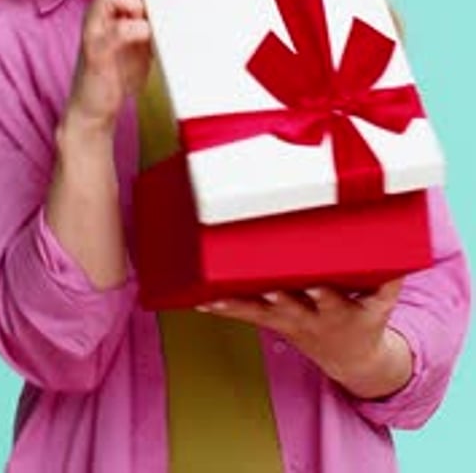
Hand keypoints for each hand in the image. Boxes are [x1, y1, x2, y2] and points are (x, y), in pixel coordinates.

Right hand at [66, 0, 193, 130]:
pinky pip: (112, 31)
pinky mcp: (95, 51)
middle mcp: (102, 7)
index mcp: (115, 0)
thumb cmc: (121, 68)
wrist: (96, 105)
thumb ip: (158, 15)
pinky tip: (150, 32)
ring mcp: (95, 27)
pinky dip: (134, 27)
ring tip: (164, 5)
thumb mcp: (146, 35)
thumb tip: (193, 1)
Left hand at [197, 281, 412, 398]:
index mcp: (338, 310)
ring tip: (210, 294)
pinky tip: (200, 300)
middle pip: (287, 304)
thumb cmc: (364, 316)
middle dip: (274, 293)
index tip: (315, 283)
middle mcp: (309, 317)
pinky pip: (244, 315)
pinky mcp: (271, 322)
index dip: (321, 292)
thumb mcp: (383, 298)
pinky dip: (222, 308)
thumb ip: (389, 274)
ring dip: (234, 303)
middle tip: (257, 280)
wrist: (353, 359)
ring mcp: (287, 321)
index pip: (329, 299)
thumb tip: (397, 238)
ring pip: (258, 312)